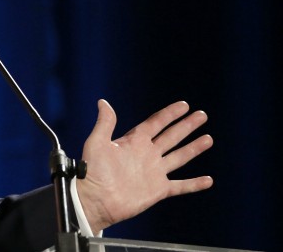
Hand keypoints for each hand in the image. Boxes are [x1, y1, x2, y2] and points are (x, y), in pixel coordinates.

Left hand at [76, 99, 212, 233]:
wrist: (95, 200)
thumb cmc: (92, 171)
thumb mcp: (97, 142)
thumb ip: (105, 123)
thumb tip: (103, 102)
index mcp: (134, 141)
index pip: (156, 123)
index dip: (170, 114)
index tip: (184, 105)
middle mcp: (147, 154)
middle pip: (171, 136)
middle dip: (187, 126)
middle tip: (202, 115)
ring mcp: (154, 172)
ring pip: (179, 157)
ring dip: (194, 148)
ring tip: (208, 138)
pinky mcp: (158, 190)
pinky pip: (180, 186)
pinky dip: (194, 184)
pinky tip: (208, 180)